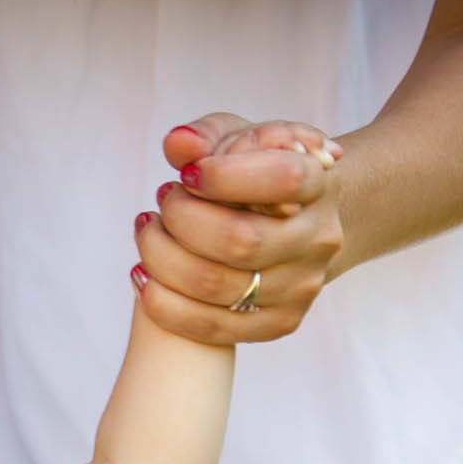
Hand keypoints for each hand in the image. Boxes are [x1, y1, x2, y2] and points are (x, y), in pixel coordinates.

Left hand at [133, 113, 344, 343]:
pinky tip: (143, 275)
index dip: (224, 176)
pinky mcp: (279, 323)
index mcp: (318, 183)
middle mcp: (319, 238)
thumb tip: (179, 144)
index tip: (188, 173)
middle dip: (181, 218)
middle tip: (162, 200)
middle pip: (239, 240)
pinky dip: (164, 302)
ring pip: (216, 285)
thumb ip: (207, 136)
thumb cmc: (253, 173)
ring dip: (162, 257)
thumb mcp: (236, 140)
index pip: (282, 178)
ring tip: (148, 231)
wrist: (290, 224)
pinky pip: (211, 327)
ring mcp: (302, 287)